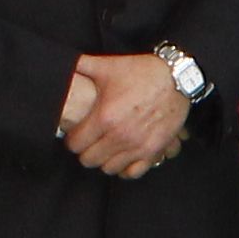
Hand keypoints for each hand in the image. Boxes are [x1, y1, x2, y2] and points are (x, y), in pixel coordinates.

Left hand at [62, 50, 186, 179]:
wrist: (177, 78)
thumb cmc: (142, 72)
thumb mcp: (109, 66)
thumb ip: (82, 66)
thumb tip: (61, 65)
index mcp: (104, 117)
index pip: (75, 144)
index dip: (72, 139)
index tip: (76, 133)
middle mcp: (120, 135)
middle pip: (89, 160)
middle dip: (86, 150)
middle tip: (89, 141)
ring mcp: (138, 145)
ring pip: (109, 168)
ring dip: (104, 159)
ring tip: (105, 148)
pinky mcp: (153, 150)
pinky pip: (133, 172)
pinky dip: (125, 168)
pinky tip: (123, 156)